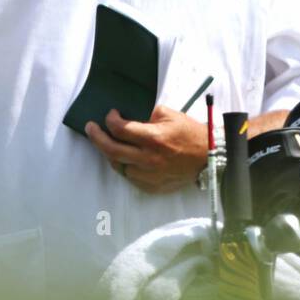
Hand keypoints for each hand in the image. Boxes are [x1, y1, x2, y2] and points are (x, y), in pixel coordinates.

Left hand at [84, 106, 208, 194]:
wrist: (209, 157)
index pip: (120, 129)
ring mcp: (149, 175)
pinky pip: (130, 176)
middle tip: (90, 128)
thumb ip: (147, 113)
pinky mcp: (151, 186)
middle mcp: (148, 159)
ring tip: (109, 143)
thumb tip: (128, 113)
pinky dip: (124, 165)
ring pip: (117, 165)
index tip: (111, 114)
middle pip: (111, 150)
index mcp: (154, 138)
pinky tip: (125, 157)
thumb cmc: (191, 133)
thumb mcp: (171, 115)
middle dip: (96, 137)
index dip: (111, 119)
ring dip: (109, 153)